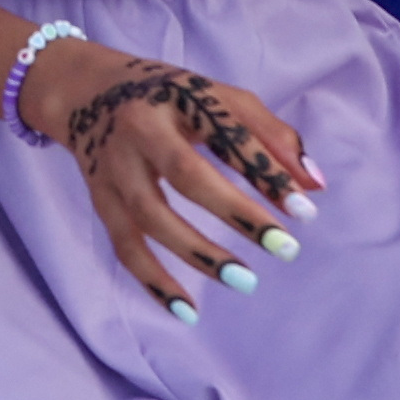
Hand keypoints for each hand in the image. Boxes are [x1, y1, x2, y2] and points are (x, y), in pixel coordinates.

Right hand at [22, 39, 319, 315]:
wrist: (84, 89)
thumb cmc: (168, 96)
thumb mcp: (217, 97)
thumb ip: (270, 135)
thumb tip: (315, 188)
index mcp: (178, 97)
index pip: (227, 133)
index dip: (267, 170)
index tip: (306, 211)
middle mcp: (140, 130)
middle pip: (186, 174)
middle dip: (236, 214)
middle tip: (285, 249)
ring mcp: (114, 166)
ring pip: (152, 217)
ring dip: (198, 253)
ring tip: (246, 281)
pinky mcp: (99, 198)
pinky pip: (124, 246)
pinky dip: (152, 281)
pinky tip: (186, 310)